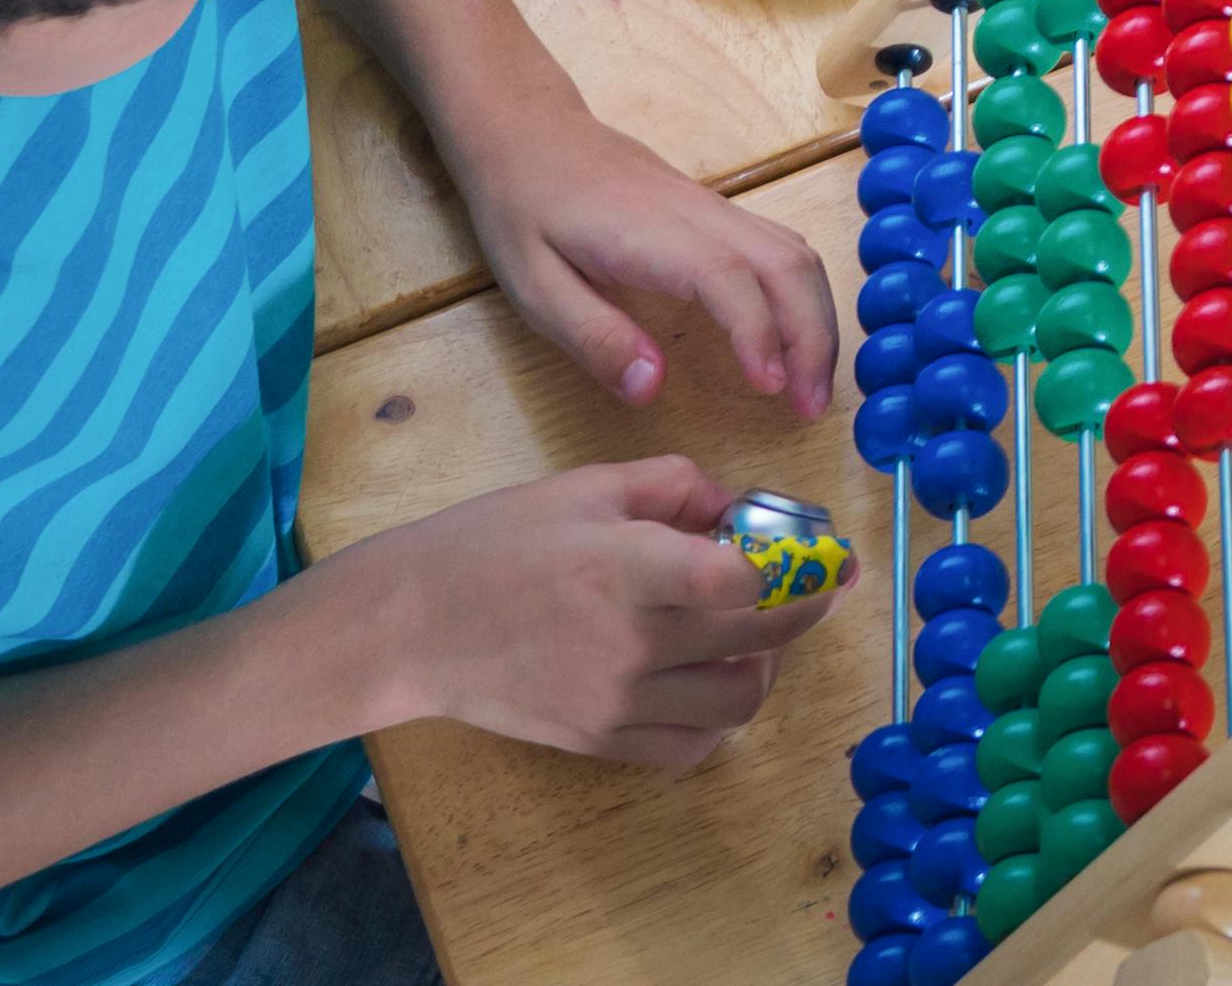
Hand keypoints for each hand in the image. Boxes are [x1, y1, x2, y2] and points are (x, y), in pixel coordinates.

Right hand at [327, 458, 824, 768]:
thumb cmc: (492, 541)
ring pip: (738, 702)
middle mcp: (630, 643)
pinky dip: (719, 718)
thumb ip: (673, 484)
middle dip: (805, 608)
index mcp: (626, 567)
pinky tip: (712, 681)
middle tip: (817, 585)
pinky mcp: (600, 741)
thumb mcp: (585, 486)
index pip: (741, 581)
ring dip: (766, 666)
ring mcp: (616, 701)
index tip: (820, 550)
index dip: (794, 565)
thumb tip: (735, 506)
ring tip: (756, 636)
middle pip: (757, 640)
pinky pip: (692, 745)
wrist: (410, 626)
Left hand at [463, 104, 843, 417]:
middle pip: (787, 262)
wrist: (531, 133)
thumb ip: (594, 337)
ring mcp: (715, 208)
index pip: (728, 277)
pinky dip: (804, 294)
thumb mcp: (532, 286)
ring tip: (811, 384)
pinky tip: (794, 336)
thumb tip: (652, 388)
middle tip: (811, 406)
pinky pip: (782, 247)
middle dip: (813, 336)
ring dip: (817, 318)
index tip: (772, 390)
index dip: (760, 332)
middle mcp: (699, 214)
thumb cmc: (525, 211)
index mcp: (649, 235)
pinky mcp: (718, 212)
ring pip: (795, 252)